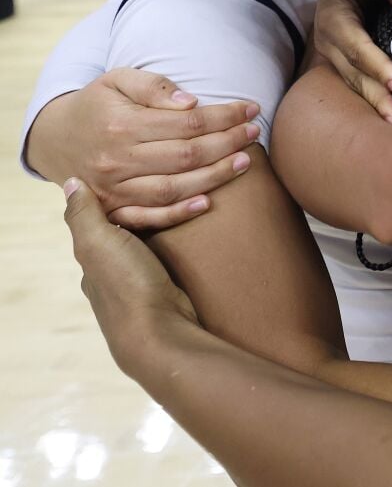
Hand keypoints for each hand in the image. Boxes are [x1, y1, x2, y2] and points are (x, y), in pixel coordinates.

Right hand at [26, 70, 258, 229]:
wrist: (54, 137)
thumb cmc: (97, 104)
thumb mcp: (118, 79)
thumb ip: (154, 86)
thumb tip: (192, 103)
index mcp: (122, 126)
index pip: (187, 124)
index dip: (224, 117)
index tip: (251, 109)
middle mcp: (117, 161)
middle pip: (186, 156)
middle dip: (227, 143)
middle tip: (254, 133)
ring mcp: (112, 190)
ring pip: (173, 189)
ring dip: (215, 177)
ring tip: (245, 162)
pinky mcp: (110, 210)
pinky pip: (147, 218)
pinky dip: (178, 214)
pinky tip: (207, 203)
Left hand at [64, 176, 199, 374]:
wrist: (160, 333)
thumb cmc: (125, 286)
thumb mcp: (97, 243)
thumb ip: (83, 214)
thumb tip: (71, 182)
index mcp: (94, 260)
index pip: (105, 219)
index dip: (123, 197)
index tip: (145, 175)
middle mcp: (114, 273)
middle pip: (132, 230)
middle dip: (152, 210)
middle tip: (179, 184)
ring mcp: (143, 284)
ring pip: (156, 244)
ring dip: (175, 224)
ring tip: (198, 200)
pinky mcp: (170, 291)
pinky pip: (177, 258)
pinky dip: (188, 242)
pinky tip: (203, 231)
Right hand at [315, 0, 391, 123]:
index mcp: (334, 16)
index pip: (358, 48)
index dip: (379, 68)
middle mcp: (328, 39)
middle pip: (354, 73)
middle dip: (377, 98)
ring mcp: (331, 52)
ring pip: (354, 82)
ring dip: (376, 104)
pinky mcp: (339, 60)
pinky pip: (356, 81)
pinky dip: (374, 98)